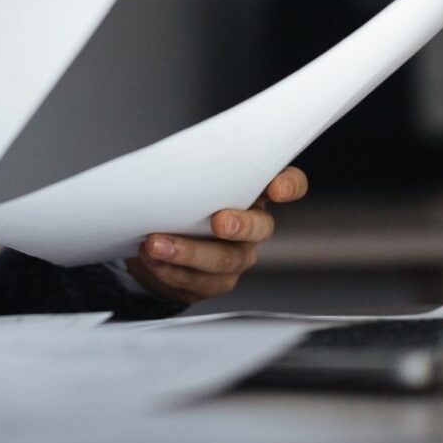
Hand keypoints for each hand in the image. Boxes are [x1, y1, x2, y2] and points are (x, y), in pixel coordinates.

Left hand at [124, 166, 308, 304]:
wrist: (154, 240)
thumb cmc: (177, 198)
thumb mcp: (185, 176)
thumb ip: (189, 168)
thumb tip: (163, 161)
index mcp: (252, 190)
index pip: (288, 183)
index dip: (289, 185)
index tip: (276, 188)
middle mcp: (253, 224)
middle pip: (260, 227)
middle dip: (240, 225)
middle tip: (218, 223)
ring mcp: (238, 255)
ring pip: (224, 259)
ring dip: (188, 252)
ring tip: (156, 245)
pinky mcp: (217, 281)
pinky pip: (200, 281)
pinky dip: (172, 271)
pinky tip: (153, 261)